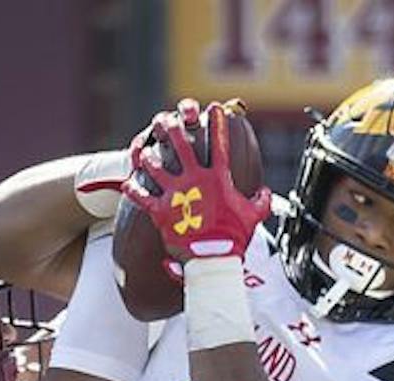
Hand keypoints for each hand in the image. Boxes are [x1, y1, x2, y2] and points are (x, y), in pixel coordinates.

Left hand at [123, 100, 271, 264]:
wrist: (213, 259)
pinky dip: (134, 189)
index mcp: (218, 179)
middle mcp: (195, 181)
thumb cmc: (234, 238)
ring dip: (149, 159)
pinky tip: (128, 183)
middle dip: (175, 130)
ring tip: (144, 153)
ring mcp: (176, 195)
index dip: (218, 124)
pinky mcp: (160, 211)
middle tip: (168, 119)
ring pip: (156, 168)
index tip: (215, 107)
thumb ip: (261, 200)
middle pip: (182, 147)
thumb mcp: (254, 215)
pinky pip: (142, 197)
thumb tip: (265, 192)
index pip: (219, 144)